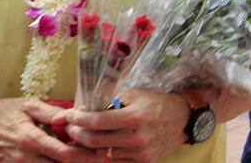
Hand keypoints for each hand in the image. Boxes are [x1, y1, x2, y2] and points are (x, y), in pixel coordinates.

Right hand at [0, 97, 101, 161]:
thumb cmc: (6, 110)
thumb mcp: (29, 105)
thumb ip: (50, 112)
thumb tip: (70, 117)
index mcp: (31, 139)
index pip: (63, 154)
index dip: (84, 156)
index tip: (99, 151)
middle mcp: (26, 158)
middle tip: (98, 155)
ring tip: (82, 156)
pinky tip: (62, 157)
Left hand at [61, 89, 189, 161]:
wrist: (181, 119)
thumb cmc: (156, 102)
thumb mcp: (134, 94)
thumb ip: (112, 100)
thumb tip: (88, 108)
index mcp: (134, 117)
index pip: (98, 121)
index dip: (79, 119)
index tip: (69, 115)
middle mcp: (136, 138)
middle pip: (96, 140)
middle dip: (78, 134)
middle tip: (71, 127)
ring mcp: (140, 154)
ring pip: (104, 153)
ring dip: (90, 144)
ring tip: (83, 135)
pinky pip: (116, 160)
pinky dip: (106, 152)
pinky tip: (100, 143)